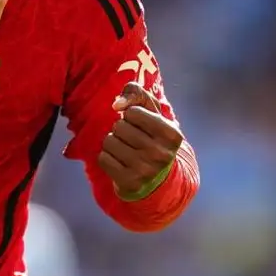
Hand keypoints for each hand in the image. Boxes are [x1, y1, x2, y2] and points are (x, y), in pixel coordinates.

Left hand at [98, 82, 182, 199]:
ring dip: (112, 142)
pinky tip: (119, 162)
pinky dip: (106, 157)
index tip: (140, 125)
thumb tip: (117, 104)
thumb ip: (136, 93)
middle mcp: (161, 154)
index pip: (132, 111)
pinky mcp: (130, 182)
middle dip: (120, 129)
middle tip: (131, 139)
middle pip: (119, 127)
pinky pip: (103, 158)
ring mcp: (146, 170)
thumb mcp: (151, 111)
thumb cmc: (151, 135)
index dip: (131, 115)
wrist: (156, 176)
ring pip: (109, 141)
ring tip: (125, 149)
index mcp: (171, 134)